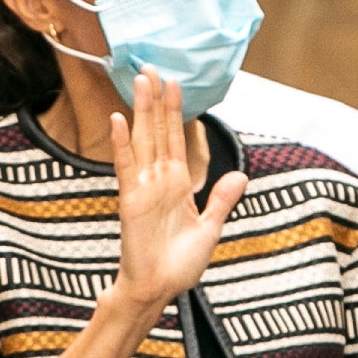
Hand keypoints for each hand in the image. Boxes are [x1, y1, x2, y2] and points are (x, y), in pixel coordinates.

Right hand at [105, 69, 244, 314]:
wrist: (159, 290)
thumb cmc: (179, 265)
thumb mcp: (210, 229)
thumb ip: (222, 201)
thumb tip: (239, 175)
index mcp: (177, 184)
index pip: (176, 139)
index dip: (176, 112)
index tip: (176, 84)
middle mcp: (159, 180)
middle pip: (157, 131)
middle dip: (157, 100)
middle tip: (152, 67)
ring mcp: (143, 188)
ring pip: (143, 141)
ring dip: (141, 111)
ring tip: (140, 81)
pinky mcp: (131, 201)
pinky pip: (126, 167)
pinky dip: (122, 144)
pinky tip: (118, 120)